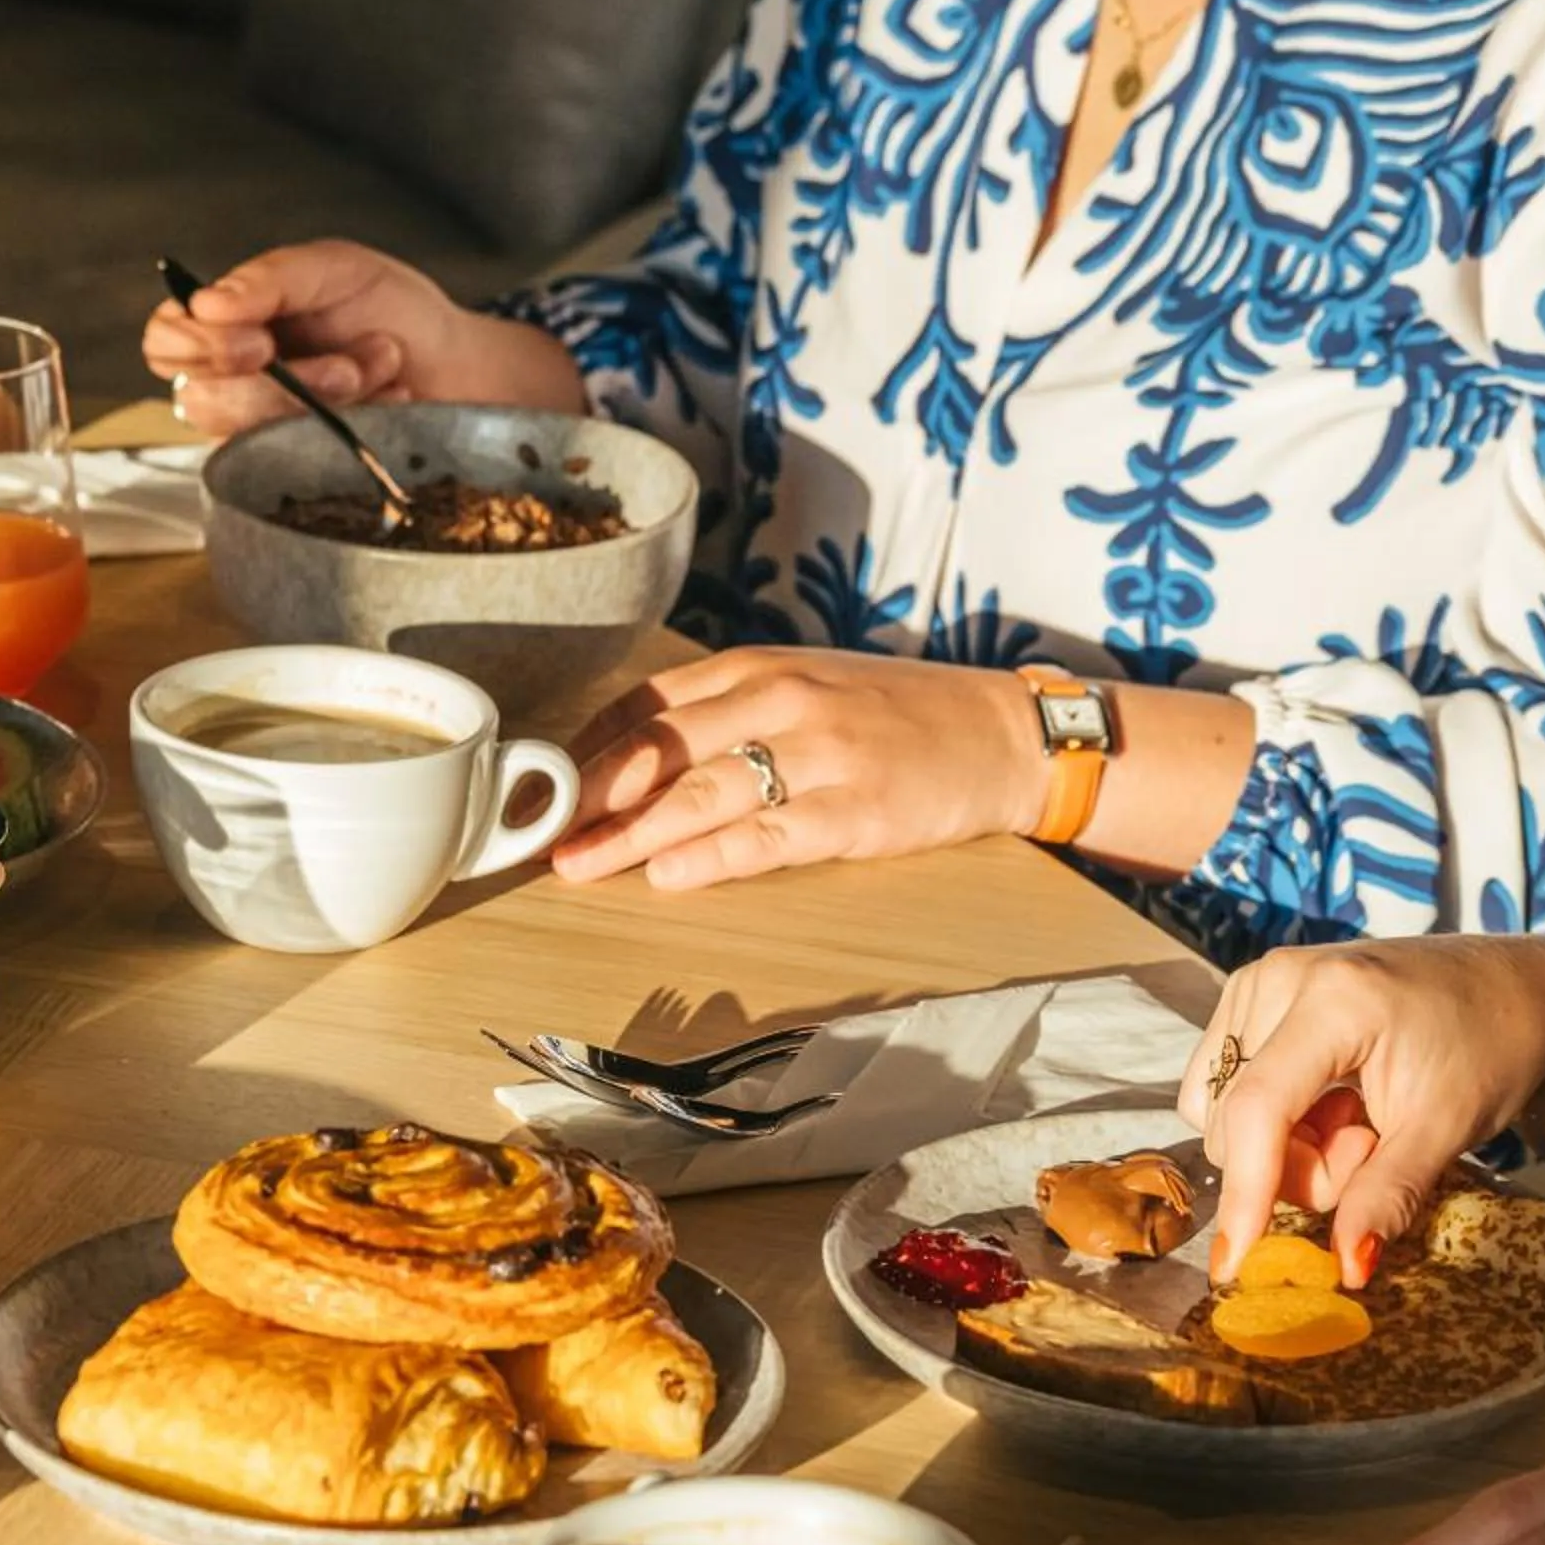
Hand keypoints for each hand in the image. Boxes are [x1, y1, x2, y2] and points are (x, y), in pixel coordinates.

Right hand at [140, 241, 583, 436]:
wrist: (457, 363)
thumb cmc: (391, 308)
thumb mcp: (332, 269)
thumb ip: (268, 279)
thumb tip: (206, 303)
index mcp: (226, 324)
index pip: (164, 341)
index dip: (195, 346)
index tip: (257, 341)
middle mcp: (233, 381)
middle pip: (204, 398)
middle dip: (285, 380)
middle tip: (344, 361)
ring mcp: (264, 431)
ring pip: (252, 433)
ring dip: (326, 397)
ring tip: (381, 363)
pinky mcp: (300, 469)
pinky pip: (298, 456)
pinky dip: (354, 422)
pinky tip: (392, 397)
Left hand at [552, 648, 1043, 889]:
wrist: (1002, 734)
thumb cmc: (894, 715)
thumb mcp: (806, 684)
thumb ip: (728, 711)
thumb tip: (637, 758)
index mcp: (759, 667)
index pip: (649, 704)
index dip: (590, 750)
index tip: (548, 788)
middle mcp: (782, 700)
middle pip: (661, 749)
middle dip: (593, 797)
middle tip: (543, 836)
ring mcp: (819, 755)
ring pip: (701, 796)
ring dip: (631, 836)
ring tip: (581, 865)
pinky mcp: (854, 811)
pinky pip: (765, 837)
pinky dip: (710, 858)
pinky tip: (667, 877)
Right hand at [1180, 937, 1544, 1286]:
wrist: (1512, 987)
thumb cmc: (1491, 1050)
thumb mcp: (1446, 1129)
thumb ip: (1386, 1196)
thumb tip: (1346, 1271)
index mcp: (1334, 1001)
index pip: (1258, 1108)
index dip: (1245, 1190)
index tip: (1236, 1261)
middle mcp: (1279, 978)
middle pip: (1235, 1119)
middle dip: (1294, 1165)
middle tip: (1369, 1148)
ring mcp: (1258, 979)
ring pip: (1219, 1108)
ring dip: (1280, 1143)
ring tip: (1353, 1121)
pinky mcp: (1252, 990)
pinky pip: (1220, 1085)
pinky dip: (1268, 1117)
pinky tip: (1325, 1102)